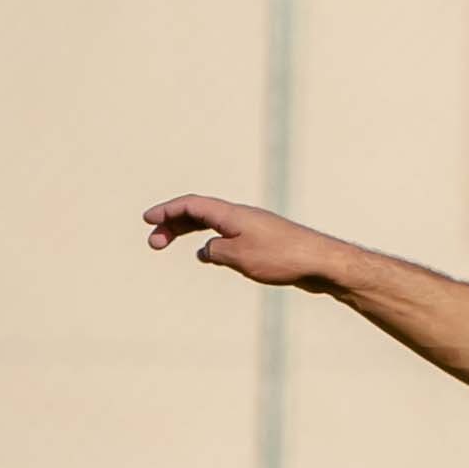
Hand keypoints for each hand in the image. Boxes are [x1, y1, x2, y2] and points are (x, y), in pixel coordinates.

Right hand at [142, 193, 350, 287]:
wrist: (320, 263)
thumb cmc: (282, 257)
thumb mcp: (239, 257)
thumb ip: (215, 251)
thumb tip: (205, 251)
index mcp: (232, 214)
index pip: (192, 205)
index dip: (167, 210)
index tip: (147, 220)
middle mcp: (240, 216)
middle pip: (198, 213)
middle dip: (172, 224)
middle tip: (152, 242)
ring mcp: (251, 228)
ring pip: (211, 224)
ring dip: (187, 232)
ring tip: (169, 245)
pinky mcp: (262, 242)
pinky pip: (226, 236)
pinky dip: (208, 241)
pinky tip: (207, 256)